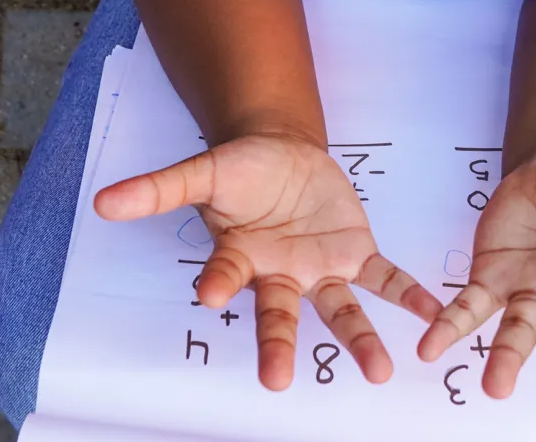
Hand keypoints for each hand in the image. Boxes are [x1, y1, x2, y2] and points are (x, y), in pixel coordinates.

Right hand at [94, 134, 442, 389]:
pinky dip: (407, 295)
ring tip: (379, 371)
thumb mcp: (203, 171)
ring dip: (359, 340)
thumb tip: (102, 201)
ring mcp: (320, 269)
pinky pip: (383, 279)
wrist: (282, 154)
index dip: (220, 281)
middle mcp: (280, 275)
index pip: (228, 274)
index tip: (211, 292)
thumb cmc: (240, 170)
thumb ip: (161, 188)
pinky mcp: (354, 253)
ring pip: (340, 310)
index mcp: (241, 257)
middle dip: (280, 346)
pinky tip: (433, 314)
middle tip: (278, 380)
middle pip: (279, 315)